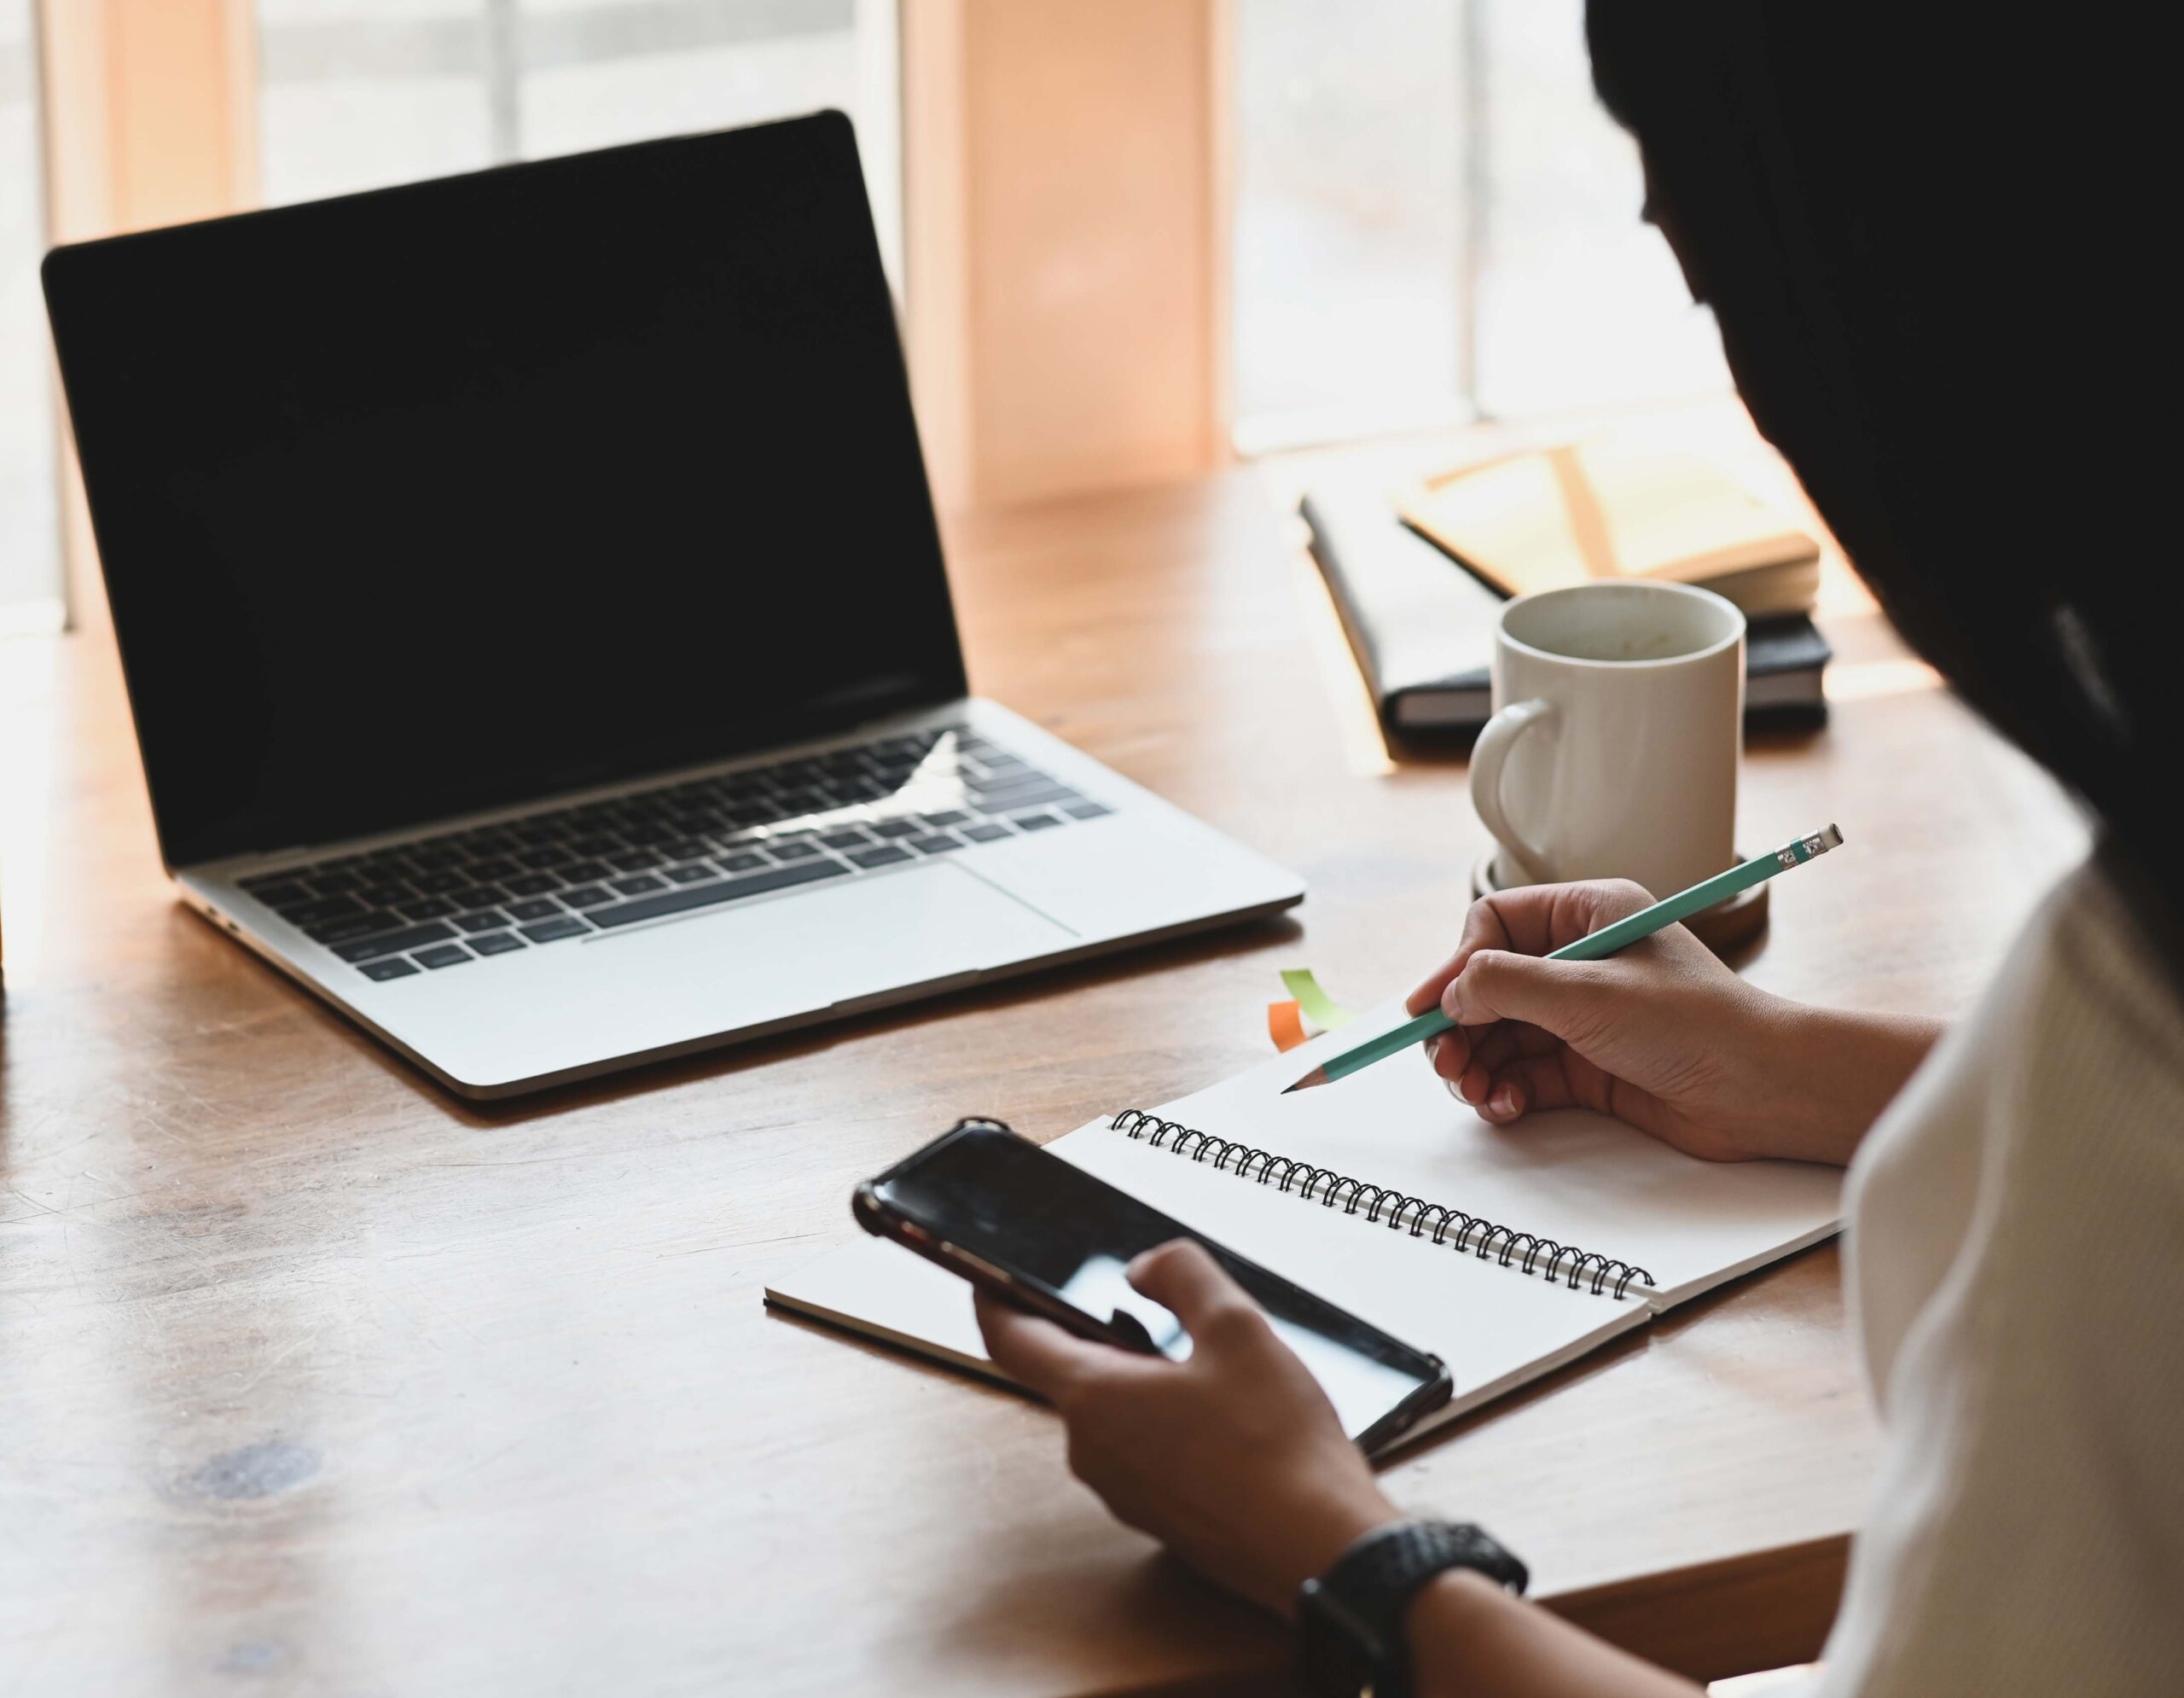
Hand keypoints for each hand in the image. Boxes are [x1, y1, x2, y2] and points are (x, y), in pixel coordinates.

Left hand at [975, 1241, 1397, 1616]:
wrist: (1321, 1550)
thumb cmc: (1280, 1446)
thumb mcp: (1238, 1327)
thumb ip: (1181, 1275)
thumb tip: (1143, 1267)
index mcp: (1094, 1400)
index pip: (1010, 1340)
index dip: (993, 1298)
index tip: (986, 1274)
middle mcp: (1092, 1452)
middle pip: (1069, 1373)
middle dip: (1099, 1333)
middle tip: (1147, 1301)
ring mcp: (1123, 1492)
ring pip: (1110, 1414)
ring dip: (1139, 1378)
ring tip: (1203, 1358)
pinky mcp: (1158, 1517)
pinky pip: (1140, 1451)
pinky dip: (1162, 1419)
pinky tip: (1221, 1413)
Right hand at [1408, 879, 1938, 1165]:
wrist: (1763, 1091)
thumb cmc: (1698, 1024)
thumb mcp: (1588, 994)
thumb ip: (1506, 986)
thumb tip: (1450, 994)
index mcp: (1588, 916)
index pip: (1494, 925)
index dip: (1455, 965)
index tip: (1429, 1007)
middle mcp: (1582, 961)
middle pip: (1488, 986)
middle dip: (1459, 1026)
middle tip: (1444, 1062)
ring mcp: (1584, 1015)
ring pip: (1500, 1035)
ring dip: (1476, 1064)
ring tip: (1474, 1092)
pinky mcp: (1590, 1066)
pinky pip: (1524, 1073)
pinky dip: (1504, 1091)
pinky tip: (1505, 1107)